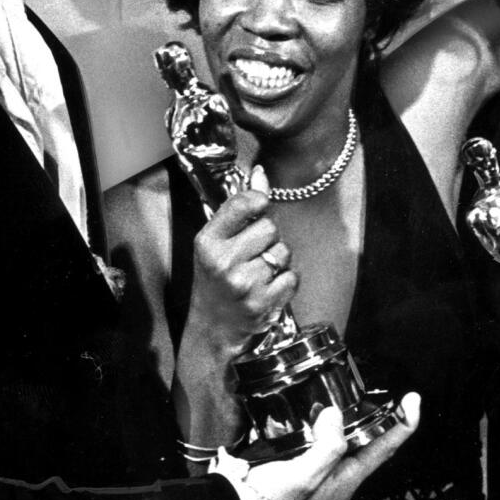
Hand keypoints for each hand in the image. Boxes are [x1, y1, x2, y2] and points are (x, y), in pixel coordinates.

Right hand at [190, 171, 295, 350]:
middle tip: (253, 252)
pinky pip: (292, 277)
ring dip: (278, 260)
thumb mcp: (216, 242)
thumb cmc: (215, 278)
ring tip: (259, 271)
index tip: (261, 204)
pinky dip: (285, 281)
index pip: (242, 204)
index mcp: (207, 242)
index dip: (258, 199)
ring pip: (284, 252)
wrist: (212, 326)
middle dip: (268, 237)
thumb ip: (238, 208)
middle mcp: (223, 262)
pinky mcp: (262, 303)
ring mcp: (244, 284)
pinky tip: (268, 287)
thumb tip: (260, 173)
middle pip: (270, 227)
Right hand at [246, 394, 420, 499]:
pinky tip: (309, 410)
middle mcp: (337, 475)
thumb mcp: (305, 476)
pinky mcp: (300, 465)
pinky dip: (319, 422)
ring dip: (346, 417)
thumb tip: (335, 415)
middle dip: (376, 416)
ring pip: (342, 438)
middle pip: (367, 441)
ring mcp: (319, 471)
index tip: (412, 400)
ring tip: (345, 394)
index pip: (384, 448)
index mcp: (346, 479)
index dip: (402, 425)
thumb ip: (327, 446)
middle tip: (378, 392)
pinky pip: (318, 440)